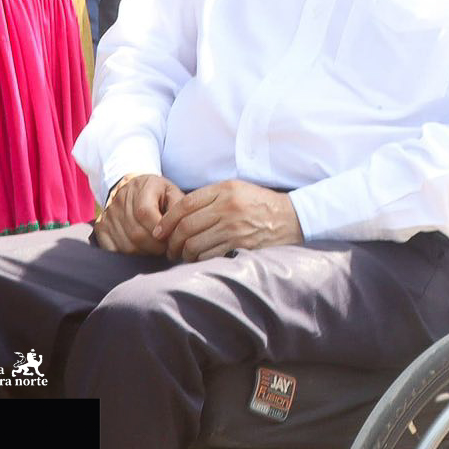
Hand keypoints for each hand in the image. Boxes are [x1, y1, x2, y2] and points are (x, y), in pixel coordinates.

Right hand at [92, 173, 183, 255]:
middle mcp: (120, 201)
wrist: (130, 186)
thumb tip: (180, 225)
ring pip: (126, 246)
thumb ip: (178, 205)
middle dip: (155, 247)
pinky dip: (127, 256)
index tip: (170, 239)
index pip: (145, 214)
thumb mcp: (171, 191)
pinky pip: (112, 250)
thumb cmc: (156, 192)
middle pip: (136, 234)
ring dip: (144, 254)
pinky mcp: (101, 228)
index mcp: (141, 188)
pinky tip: (139, 251)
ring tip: (154, 250)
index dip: (160, 232)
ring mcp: (108, 215)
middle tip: (165, 249)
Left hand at [156, 179, 303, 261]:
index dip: (167, 220)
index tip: (159, 231)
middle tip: (168, 248)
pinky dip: (198, 260)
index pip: (184, 205)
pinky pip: (208, 256)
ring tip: (182, 255)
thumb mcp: (236, 188)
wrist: (290, 218)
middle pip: (185, 227)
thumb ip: (209, 196)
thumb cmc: (258, 202)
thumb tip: (178, 212)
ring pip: (194, 245)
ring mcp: (234, 229)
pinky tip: (197, 259)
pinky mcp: (240, 246)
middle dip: (171, 241)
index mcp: (224, 190)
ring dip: (182, 253)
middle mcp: (228, 208)